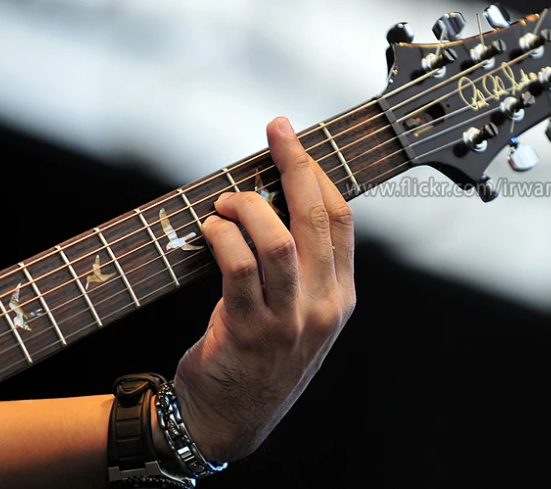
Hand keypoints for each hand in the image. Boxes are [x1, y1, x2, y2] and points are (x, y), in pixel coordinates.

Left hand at [167, 116, 355, 462]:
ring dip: (248, 207)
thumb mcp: (298, 314)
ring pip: (279, 241)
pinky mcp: (250, 332)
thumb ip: (299, 266)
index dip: (318, 173)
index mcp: (339, 296)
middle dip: (295, 165)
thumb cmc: (260, 356)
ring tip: (227, 201)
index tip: (295, 142)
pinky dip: (222, 236)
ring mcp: (289, 322)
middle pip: (316, 219)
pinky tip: (210, 229)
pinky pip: (238, 267)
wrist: (231, 419)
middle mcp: (322, 307)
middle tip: (276, 131)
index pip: (340, 221)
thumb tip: (271, 198)